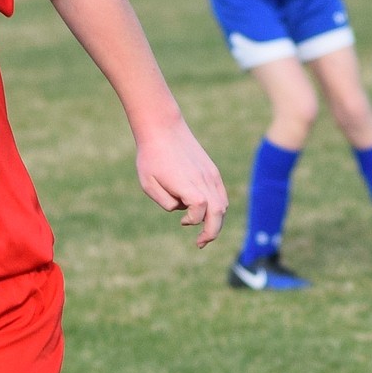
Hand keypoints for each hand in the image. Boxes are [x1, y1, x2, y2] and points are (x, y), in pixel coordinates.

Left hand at [136, 119, 227, 248]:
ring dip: (215, 222)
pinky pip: (221, 195)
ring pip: (222, 205)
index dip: (194, 220)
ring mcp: (210, 175)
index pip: (200, 209)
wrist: (163, 128)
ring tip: (203, 233)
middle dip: (212, 232)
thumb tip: (181, 210)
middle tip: (200, 244)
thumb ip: (166, 202)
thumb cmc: (151, 157)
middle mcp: (203, 180)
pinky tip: (206, 214)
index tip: (182, 223)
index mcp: (187, 183)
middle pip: (218, 212)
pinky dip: (217, 209)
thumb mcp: (148, 184)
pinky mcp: (212, 171)